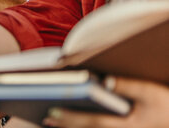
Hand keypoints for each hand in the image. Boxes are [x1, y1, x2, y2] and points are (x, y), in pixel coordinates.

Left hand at [42, 77, 168, 127]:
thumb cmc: (164, 103)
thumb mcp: (149, 91)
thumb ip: (127, 85)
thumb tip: (104, 80)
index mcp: (126, 126)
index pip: (93, 122)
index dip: (72, 118)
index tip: (53, 112)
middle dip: (66, 124)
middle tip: (46, 117)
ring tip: (50, 122)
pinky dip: (82, 127)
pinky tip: (68, 124)